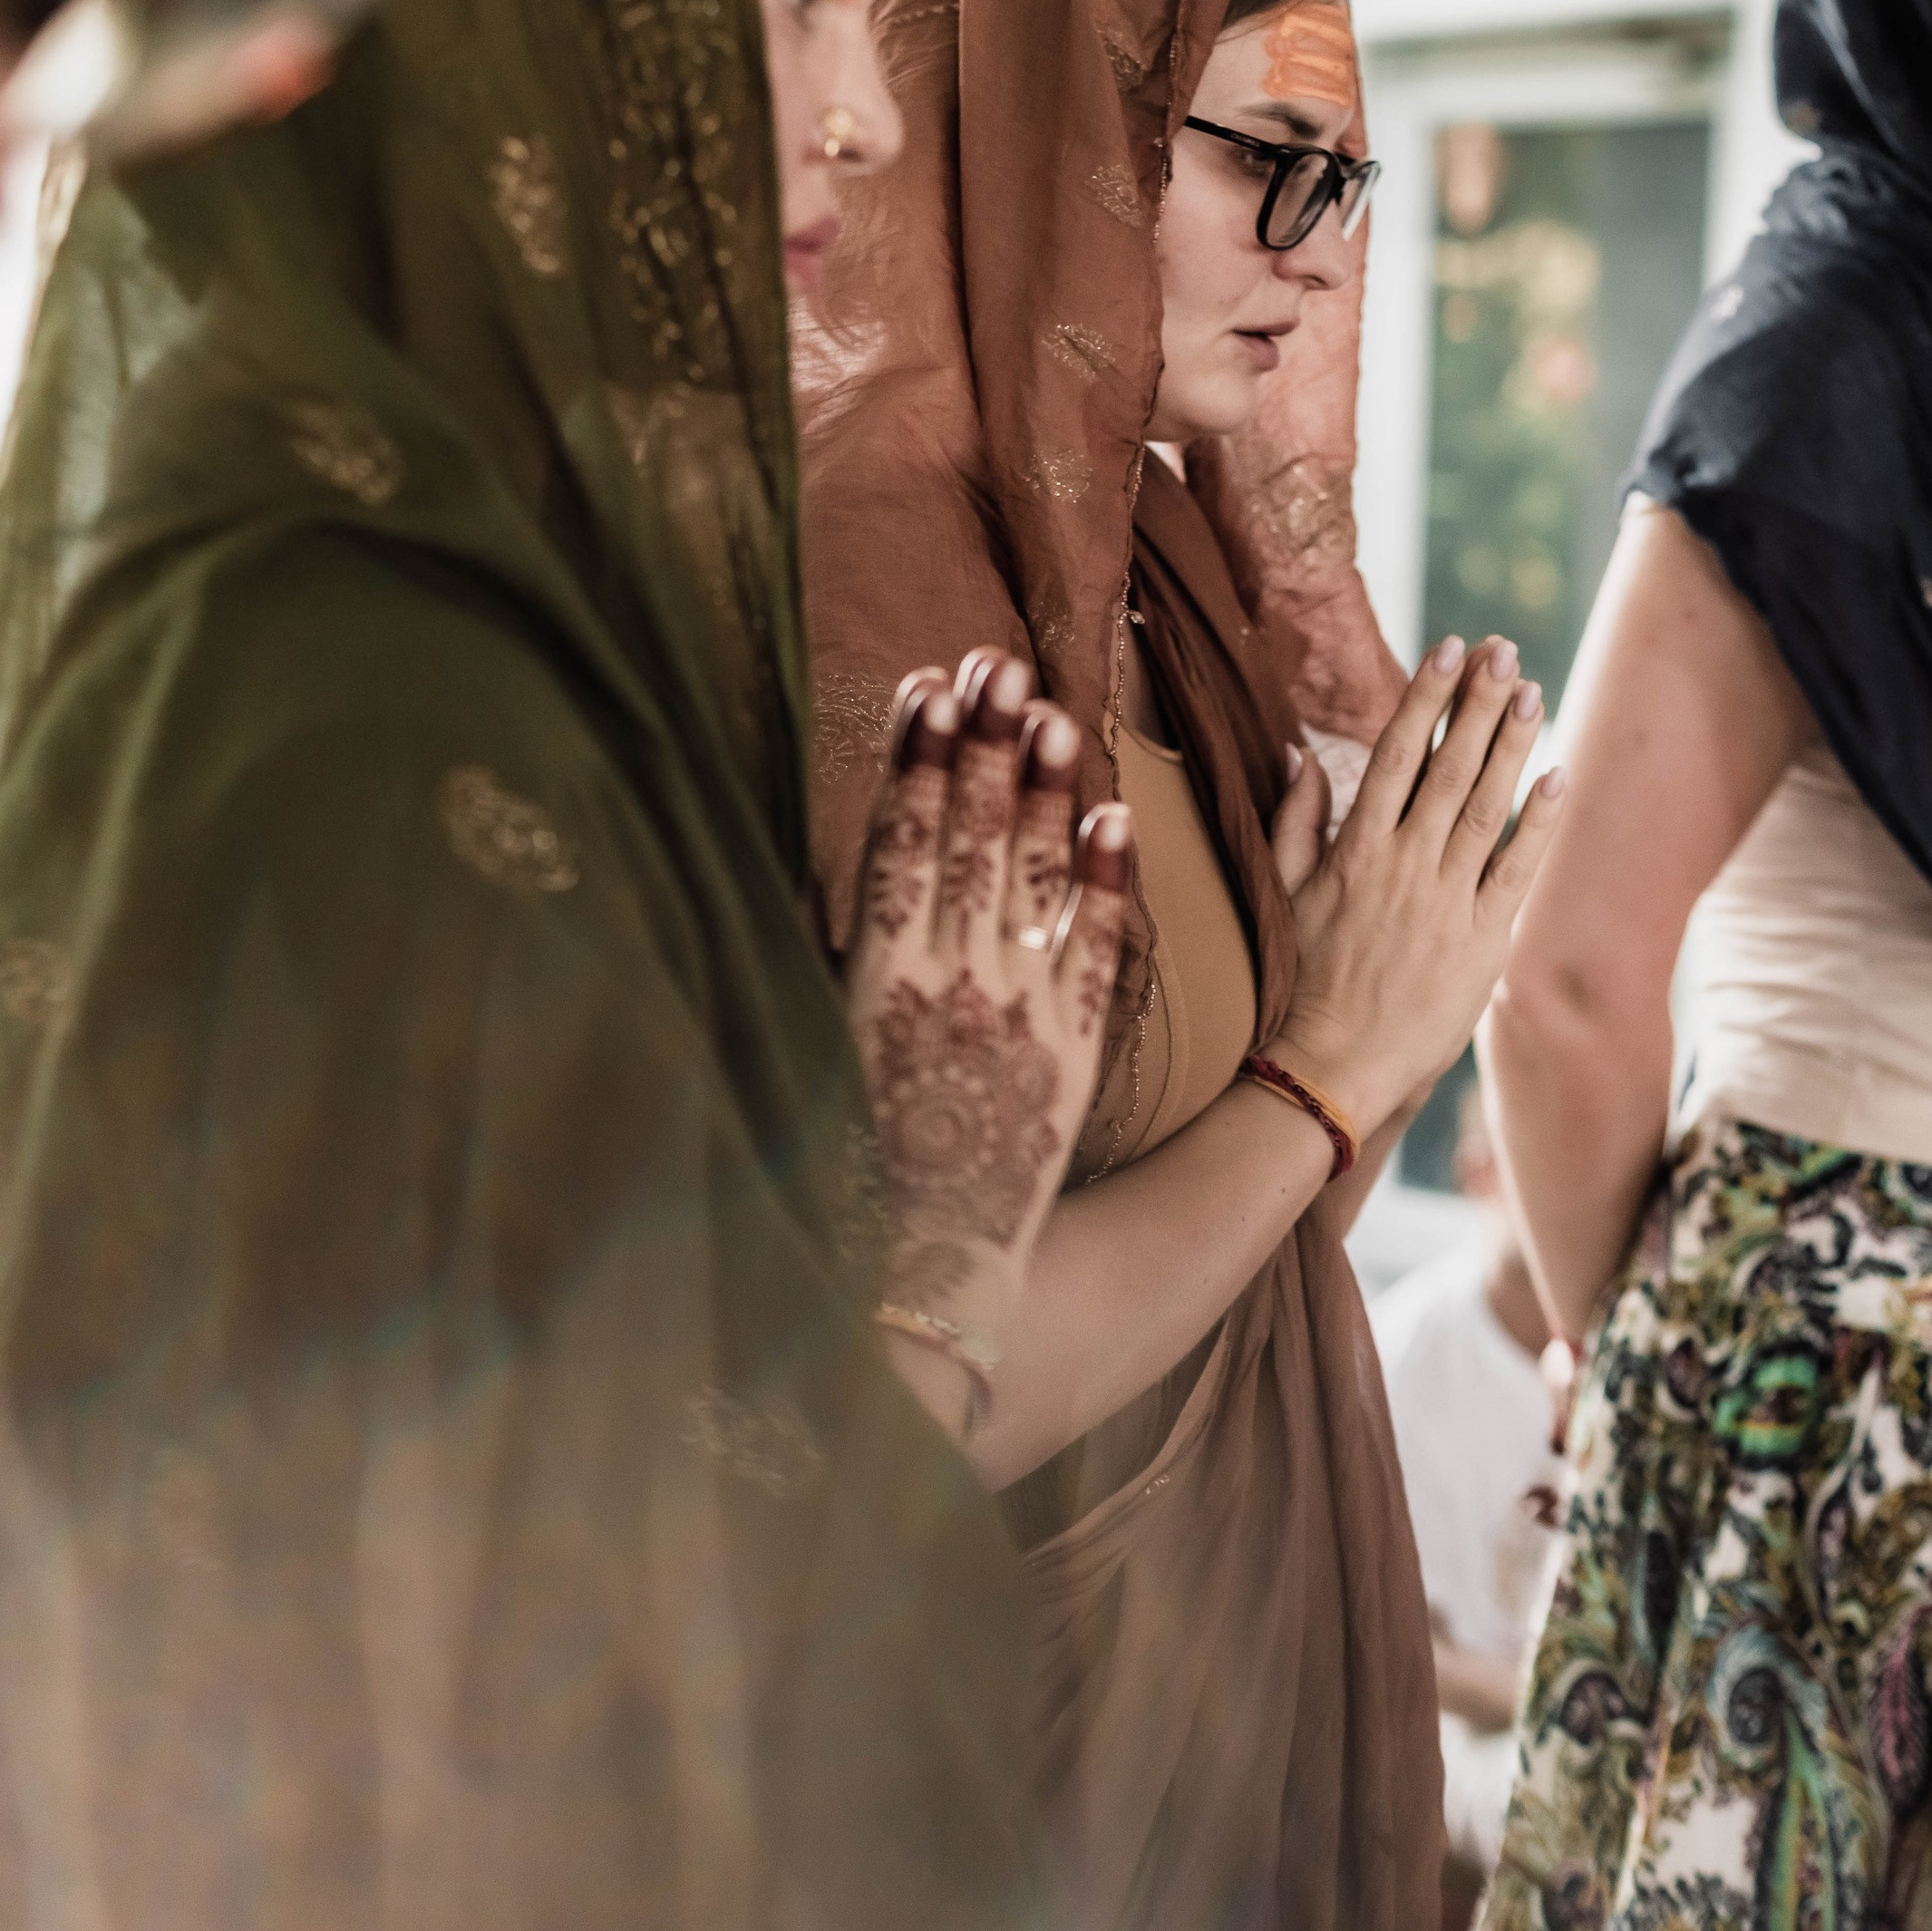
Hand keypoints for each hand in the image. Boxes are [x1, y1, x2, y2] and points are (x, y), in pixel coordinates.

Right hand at [845, 652, 1132, 1418]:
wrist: (918, 1266)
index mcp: (872, 972)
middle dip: (984, 744)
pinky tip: (1115, 818)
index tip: (929, 683)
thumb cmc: (846, 1155)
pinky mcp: (1072, 1048)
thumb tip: (827, 865)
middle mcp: (947, 977)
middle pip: (970, 836)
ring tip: (1055, 712)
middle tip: (999, 664)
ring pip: (1036, 876)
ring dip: (1047, 788)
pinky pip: (1097, 952)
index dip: (917, 756)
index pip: (898, 836)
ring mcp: (1016, 1009)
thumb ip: (827, 949)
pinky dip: (1108, 884)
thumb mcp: (816, 1039)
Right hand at [1266, 635, 1562, 1145]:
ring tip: (1532, 692)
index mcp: (1356, 849)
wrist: (1329, 1068)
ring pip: (1488, 808)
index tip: (1447, 649)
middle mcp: (1405, 866)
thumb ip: (1294, 821)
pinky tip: (1559, 777)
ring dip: (1513, 746)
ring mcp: (1447, 903)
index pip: (1397, 753)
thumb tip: (1298, 754)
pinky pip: (1518, 872)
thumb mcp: (1280, 895)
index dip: (1425, 697)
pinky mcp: (1482, 943)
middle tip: (1503, 649)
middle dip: (1479, 703)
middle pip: (1451, 767)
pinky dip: (1541, 824)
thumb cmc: (1299, 981)